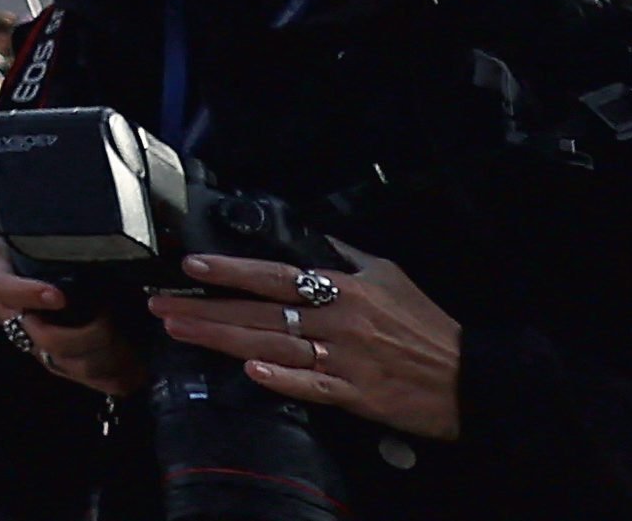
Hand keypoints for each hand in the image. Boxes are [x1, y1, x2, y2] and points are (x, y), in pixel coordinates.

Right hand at [0, 235, 145, 397]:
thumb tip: (83, 207)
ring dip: (104, 356)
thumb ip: (41, 230)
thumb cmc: (25, 252)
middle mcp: (16, 322)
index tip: (59, 295)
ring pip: (71, 366)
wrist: (12, 282)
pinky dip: (115, 377)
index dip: (32, 295)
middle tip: (108, 314)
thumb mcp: (23, 235)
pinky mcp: (61, 365)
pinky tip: (134, 367)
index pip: (8, 291)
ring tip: (127, 339)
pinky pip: (87, 381)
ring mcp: (38, 348)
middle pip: (47, 339)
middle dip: (86, 333)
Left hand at [157, 242, 459, 443]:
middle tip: (159, 305)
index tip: (191, 266)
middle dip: (205, 308)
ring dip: (222, 339)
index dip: (231, 270)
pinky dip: (282, 378)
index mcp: (343, 289)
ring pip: (272, 345)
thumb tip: (306, 237)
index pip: (275, 275)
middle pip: (260, 312)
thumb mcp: (387, 274)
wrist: (471, 378)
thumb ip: (341, 255)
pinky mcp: (356, 394)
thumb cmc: (426, 325)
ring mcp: (344, 359)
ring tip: (179, 331)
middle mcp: (337, 322)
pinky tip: (250, 373)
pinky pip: (312, 385)